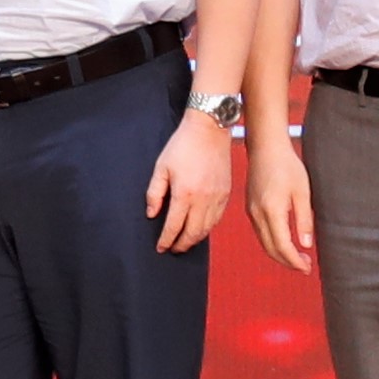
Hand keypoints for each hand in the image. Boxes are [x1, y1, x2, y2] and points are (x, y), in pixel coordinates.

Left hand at [146, 111, 235, 252]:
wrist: (209, 129)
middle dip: (182, 245)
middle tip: (173, 249)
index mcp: (185, 193)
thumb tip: (151, 214)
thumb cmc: (182, 145)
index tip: (161, 248)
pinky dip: (208, 227)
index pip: (174, 226)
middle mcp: (203, 199)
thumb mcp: (161, 167)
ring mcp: (217, 197)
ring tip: (185, 242)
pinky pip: (217, 218)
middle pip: (193, 233)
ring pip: (207, 228)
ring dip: (196, 239)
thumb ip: (155, 193)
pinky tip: (200, 228)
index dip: (166, 240)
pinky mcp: (226, 193)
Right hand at [247, 136, 315, 273]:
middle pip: (271, 249)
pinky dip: (272, 243)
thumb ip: (304, 220)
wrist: (266, 147)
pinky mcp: (250, 208)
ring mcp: (251, 212)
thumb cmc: (287, 165)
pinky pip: (260, 233)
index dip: (295, 261)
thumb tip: (306, 244)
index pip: (283, 246)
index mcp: (271, 211)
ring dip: (280, 254)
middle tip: (306, 267)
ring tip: (298, 257)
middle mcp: (257, 214)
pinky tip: (285, 241)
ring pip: (264, 243)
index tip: (307, 268)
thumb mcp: (303, 192)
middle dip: (288, 262)